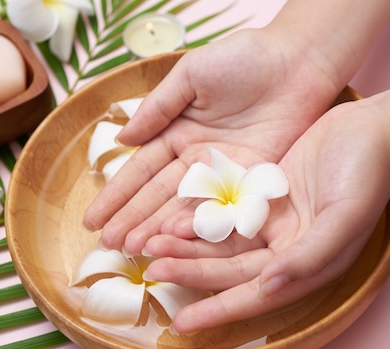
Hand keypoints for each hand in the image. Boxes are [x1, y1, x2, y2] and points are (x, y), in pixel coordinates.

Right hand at [83, 28, 341, 253]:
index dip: (117, 195)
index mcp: (177, 134)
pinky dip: (200, 226)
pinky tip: (176, 242)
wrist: (297, 62)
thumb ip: (158, 109)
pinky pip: (222, 208)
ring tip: (133, 249)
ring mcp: (224, 176)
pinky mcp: (252, 184)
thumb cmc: (243, 58)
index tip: (92, 219)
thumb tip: (121, 140)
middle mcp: (196, 161)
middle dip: (132, 220)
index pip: (140, 171)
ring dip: (159, 229)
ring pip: (185, 208)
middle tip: (108, 244)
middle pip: (158, 196)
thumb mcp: (191, 75)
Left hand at [140, 101, 389, 331]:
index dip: (218, 310)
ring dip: (188, 245)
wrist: (374, 129)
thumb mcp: (343, 219)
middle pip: (229, 268)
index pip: (254, 295)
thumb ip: (308, 257)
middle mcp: (285, 249)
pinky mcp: (263, 195)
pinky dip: (199, 216)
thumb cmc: (367, 175)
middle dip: (191, 270)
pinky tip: (172, 218)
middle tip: (154, 269)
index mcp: (305, 265)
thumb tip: (269, 287)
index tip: (182, 322)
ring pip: (221, 241)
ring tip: (152, 245)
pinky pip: (224, 211)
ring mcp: (272, 222)